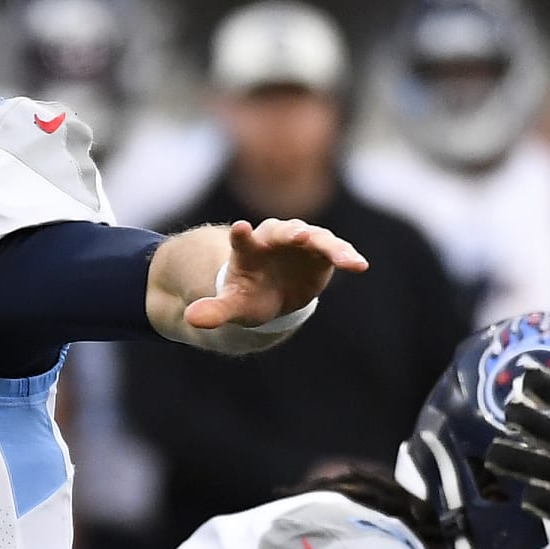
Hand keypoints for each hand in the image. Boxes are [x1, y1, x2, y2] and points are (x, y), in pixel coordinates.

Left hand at [184, 218, 367, 330]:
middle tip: (299, 235)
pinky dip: (347, 256)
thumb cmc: (247, 295)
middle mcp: (274, 239)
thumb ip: (214, 311)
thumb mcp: (231, 306)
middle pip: (282, 232)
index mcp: (247, 249)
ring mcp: (301, 242)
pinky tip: (359, 265)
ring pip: (315, 238)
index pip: (241, 239)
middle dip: (290, 233)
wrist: (271, 294)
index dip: (241, 235)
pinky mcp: (322, 252)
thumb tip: (190, 319)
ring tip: (342, 257)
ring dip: (328, 245)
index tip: (239, 229)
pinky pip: (336, 251)